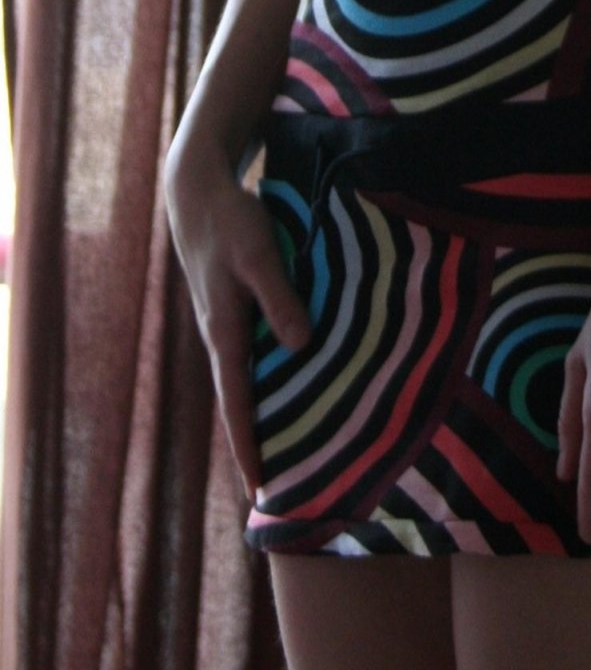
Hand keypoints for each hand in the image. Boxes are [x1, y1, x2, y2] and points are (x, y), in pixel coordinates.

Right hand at [164, 144, 312, 500]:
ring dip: (262, 412)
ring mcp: (225, 324)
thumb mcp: (259, 256)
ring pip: (246, 379)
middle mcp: (221, 337)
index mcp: (224, 333)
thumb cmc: (230, 222)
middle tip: (276, 488)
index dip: (250, 447)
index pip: (237, 404)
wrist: (198, 193)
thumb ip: (279, 298)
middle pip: (239, 401)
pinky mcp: (233, 309)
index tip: (261, 490)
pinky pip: (252, 354)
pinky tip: (289, 383)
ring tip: (286, 448)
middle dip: (254, 443)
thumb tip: (300, 346)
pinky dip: (266, 378)